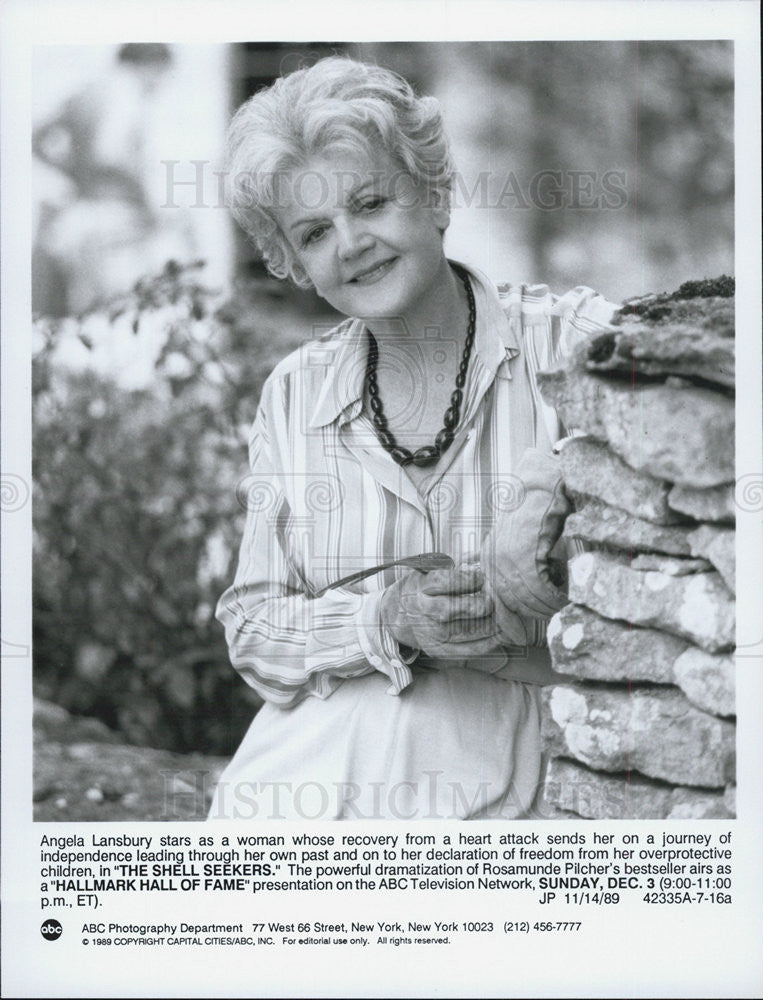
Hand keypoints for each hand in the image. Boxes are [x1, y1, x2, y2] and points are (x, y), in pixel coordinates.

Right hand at [380, 565, 513, 658]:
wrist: (401, 613)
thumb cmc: (425, 584)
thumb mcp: (433, 567)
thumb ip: (458, 562)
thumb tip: (486, 558)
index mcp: (421, 585)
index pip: (444, 581)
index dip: (467, 578)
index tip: (483, 576)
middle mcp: (422, 609)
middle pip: (452, 609)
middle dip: (479, 604)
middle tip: (495, 599)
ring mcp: (429, 632)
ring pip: (465, 631)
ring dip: (491, 624)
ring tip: (507, 616)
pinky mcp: (437, 649)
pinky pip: (467, 650)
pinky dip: (489, 643)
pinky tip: (501, 634)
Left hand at [481, 448, 571, 621]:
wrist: (544, 484)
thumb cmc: (537, 511)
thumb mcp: (520, 542)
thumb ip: (517, 568)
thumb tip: (522, 598)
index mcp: (488, 557)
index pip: (498, 599)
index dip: (514, 616)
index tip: (527, 629)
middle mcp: (492, 558)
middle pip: (513, 601)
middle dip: (536, 611)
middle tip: (557, 612)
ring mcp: (504, 557)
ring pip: (527, 597)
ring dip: (548, 606)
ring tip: (565, 604)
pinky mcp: (522, 555)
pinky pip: (539, 588)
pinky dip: (554, 596)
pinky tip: (565, 596)